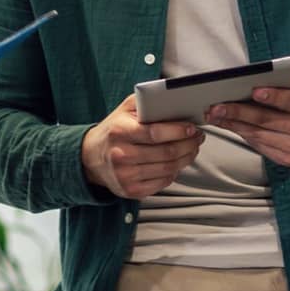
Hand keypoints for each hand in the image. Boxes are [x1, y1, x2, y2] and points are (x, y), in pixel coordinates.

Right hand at [81, 95, 203, 199]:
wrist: (91, 157)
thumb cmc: (114, 129)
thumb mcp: (125, 109)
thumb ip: (147, 101)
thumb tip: (175, 100)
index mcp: (120, 131)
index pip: (155, 133)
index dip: (178, 131)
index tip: (192, 127)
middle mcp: (121, 155)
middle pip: (166, 153)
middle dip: (188, 144)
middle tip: (198, 137)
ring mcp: (125, 176)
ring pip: (167, 169)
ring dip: (186, 158)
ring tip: (192, 148)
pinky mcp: (131, 190)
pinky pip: (162, 183)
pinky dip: (174, 172)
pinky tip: (177, 163)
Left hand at [205, 65, 289, 167]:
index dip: (273, 97)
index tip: (254, 91)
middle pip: (267, 121)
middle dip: (239, 113)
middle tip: (216, 106)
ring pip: (259, 135)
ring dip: (234, 125)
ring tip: (215, 116)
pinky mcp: (288, 159)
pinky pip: (260, 146)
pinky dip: (244, 135)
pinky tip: (231, 126)